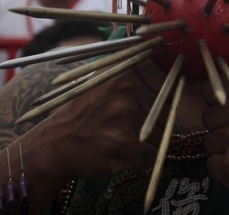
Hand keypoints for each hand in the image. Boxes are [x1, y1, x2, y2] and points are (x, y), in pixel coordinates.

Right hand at [44, 59, 164, 178]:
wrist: (55, 143)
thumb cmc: (83, 110)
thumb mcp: (105, 78)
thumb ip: (136, 71)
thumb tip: (173, 68)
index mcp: (126, 70)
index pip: (169, 82)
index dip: (166, 96)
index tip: (156, 103)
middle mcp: (129, 90)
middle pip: (167, 110)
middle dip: (155, 121)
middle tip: (129, 126)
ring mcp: (129, 119)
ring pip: (162, 133)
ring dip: (148, 141)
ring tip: (121, 137)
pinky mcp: (129, 147)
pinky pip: (153, 155)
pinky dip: (141, 158)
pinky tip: (120, 152)